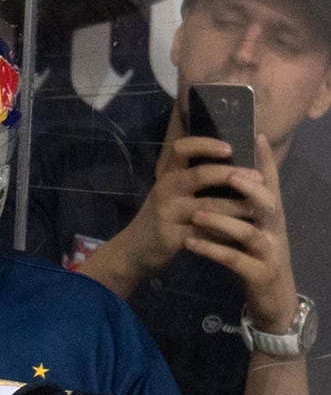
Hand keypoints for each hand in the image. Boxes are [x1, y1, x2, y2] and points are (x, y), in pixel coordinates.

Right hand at [81, 133, 263, 297]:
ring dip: (236, 206)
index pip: (182, 149)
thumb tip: (231, 158)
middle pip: (201, 175)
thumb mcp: (169, 192)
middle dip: (233, 174)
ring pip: (208, 206)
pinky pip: (204, 233)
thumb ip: (191, 176)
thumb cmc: (162, 216)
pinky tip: (241, 234)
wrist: (134, 250)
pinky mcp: (170, 237)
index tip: (230, 148)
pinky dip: (225, 233)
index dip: (205, 144)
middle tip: (258, 178)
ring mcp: (167, 213)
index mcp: (168, 175)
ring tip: (259, 208)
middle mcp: (165, 190)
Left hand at [179, 134, 298, 332]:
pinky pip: (234, 260)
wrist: (274, 300)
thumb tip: (224, 179)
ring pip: (249, 232)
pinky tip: (190, 243)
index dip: (266, 161)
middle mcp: (275, 230)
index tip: (255, 134)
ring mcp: (269, 253)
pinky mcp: (259, 274)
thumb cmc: (257, 258)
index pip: (271, 184)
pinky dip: (212, 251)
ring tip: (196, 213)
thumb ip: (242, 208)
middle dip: (249, 188)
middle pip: (268, 204)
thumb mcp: (252, 230)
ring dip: (223, 221)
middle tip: (228, 176)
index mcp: (272, 217)